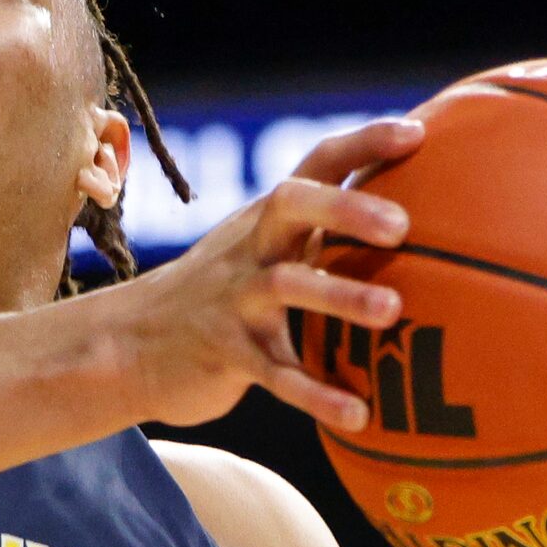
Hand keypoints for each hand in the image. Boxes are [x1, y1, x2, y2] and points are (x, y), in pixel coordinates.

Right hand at [120, 120, 425, 428]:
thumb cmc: (223, 295)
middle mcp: (250, 248)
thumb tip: (418, 221)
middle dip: (346, 207)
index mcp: (268, 219)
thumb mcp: (261, 250)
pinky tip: (359, 414)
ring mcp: (234, 300)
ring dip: (338, 296)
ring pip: (285, 287)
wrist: (128, 344)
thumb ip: (320, 233)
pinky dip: (316, 393)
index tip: (418, 132)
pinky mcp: (227, 354)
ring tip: (392, 311)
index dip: (365, 143)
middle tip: (402, 225)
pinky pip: (275, 374)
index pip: (318, 164)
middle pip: (291, 205)